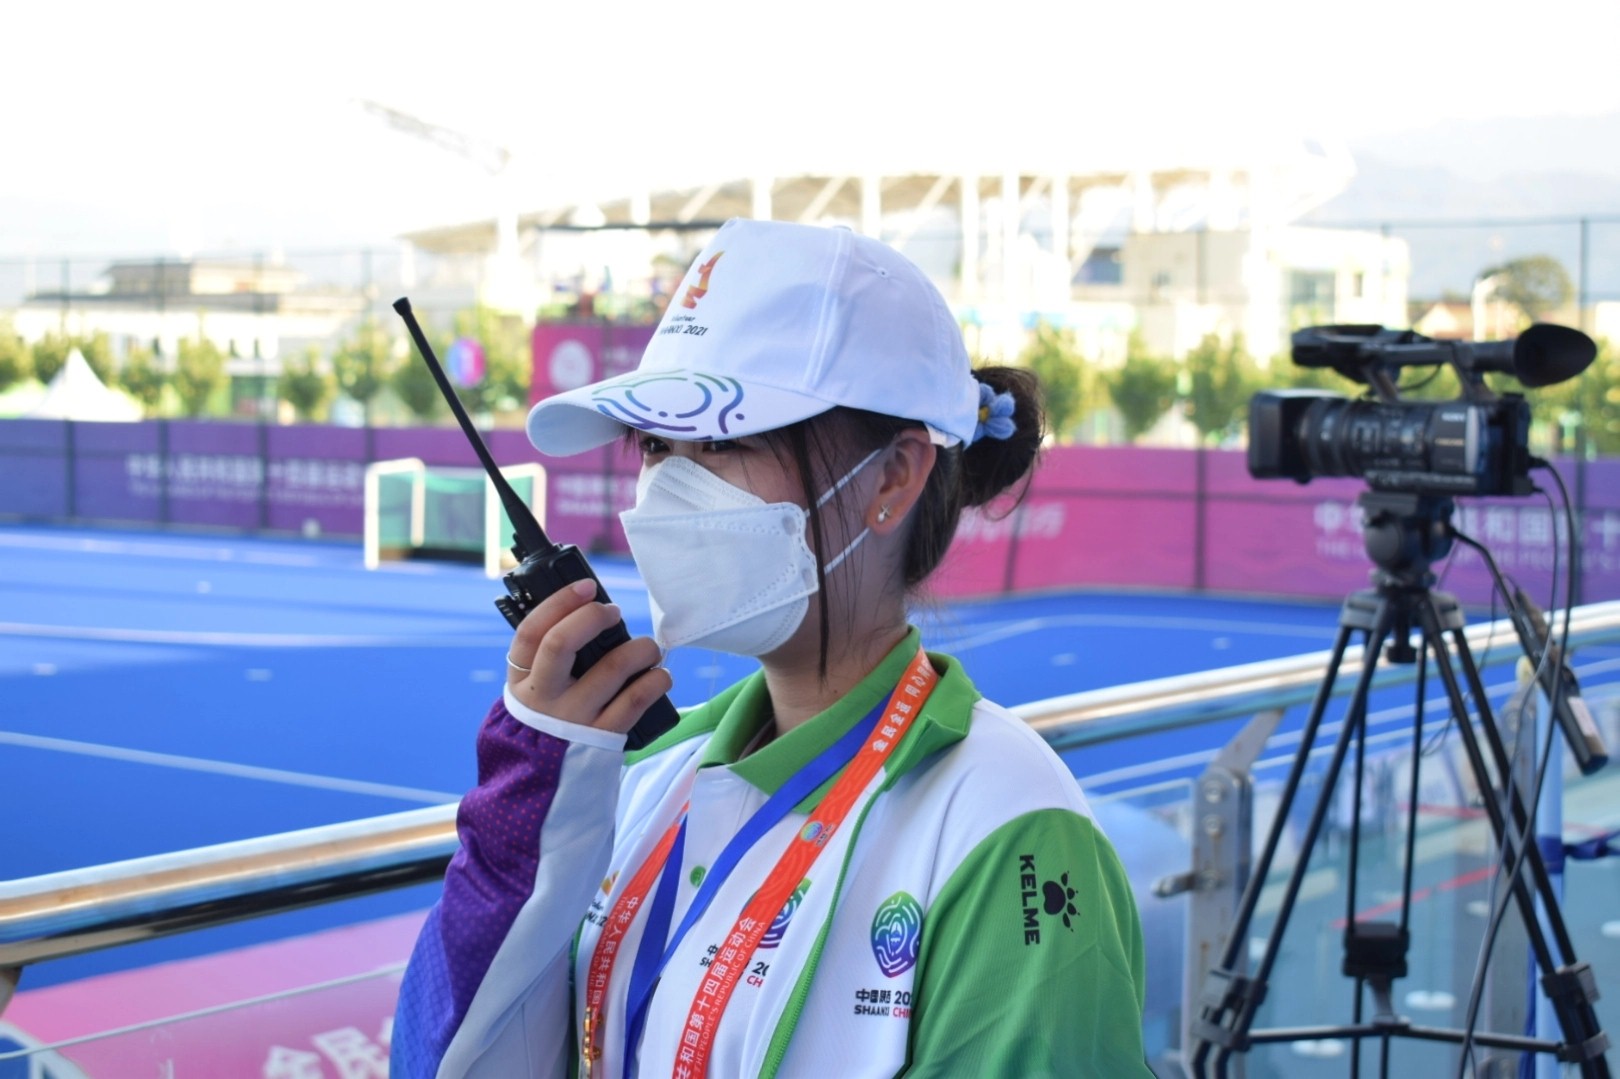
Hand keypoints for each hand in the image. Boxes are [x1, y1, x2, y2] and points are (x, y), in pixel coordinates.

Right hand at [506, 579, 671, 735]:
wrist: (547, 781)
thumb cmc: (550, 719)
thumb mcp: (534, 690)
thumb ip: (551, 657)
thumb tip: (591, 610)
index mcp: (521, 679)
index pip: (531, 632)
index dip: (559, 602)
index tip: (586, 587)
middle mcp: (543, 696)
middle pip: (561, 643)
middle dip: (593, 617)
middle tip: (614, 613)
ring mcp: (573, 716)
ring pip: (612, 666)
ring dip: (639, 648)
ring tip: (647, 649)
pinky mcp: (604, 735)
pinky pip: (637, 699)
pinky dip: (656, 680)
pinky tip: (659, 676)